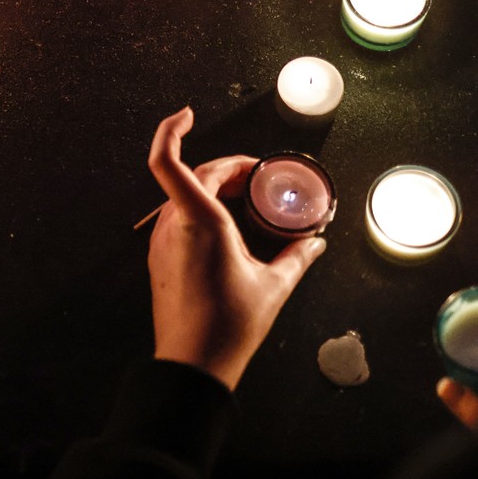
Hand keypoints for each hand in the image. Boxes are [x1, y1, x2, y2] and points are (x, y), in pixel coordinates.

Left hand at [146, 106, 325, 389]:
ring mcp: (162, 241)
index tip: (187, 113)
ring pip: (182, 195)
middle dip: (224, 166)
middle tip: (257, 175)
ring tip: (246, 196)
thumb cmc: (229, 326)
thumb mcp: (274, 285)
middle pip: (191, 174)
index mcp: (199, 222)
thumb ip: (298, 256)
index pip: (168, 162)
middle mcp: (173, 226)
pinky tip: (228, 223)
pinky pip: (177, 217)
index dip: (170, 130)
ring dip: (211, 185)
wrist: (192, 364)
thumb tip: (316, 243)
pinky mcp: (160, 257)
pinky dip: (201, 207)